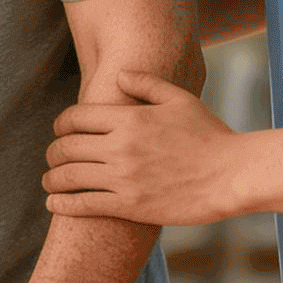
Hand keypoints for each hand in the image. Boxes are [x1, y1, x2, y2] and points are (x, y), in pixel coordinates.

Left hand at [44, 70, 238, 226]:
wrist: (232, 175)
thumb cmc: (210, 134)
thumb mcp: (180, 100)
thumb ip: (146, 84)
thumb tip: (119, 76)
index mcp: (130, 118)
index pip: (76, 118)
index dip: (61, 124)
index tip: (59, 130)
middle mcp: (121, 147)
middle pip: (66, 147)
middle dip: (53, 152)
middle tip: (52, 157)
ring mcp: (124, 178)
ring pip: (69, 177)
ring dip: (52, 179)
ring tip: (49, 182)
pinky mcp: (130, 206)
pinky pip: (84, 204)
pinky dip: (62, 204)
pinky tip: (54, 203)